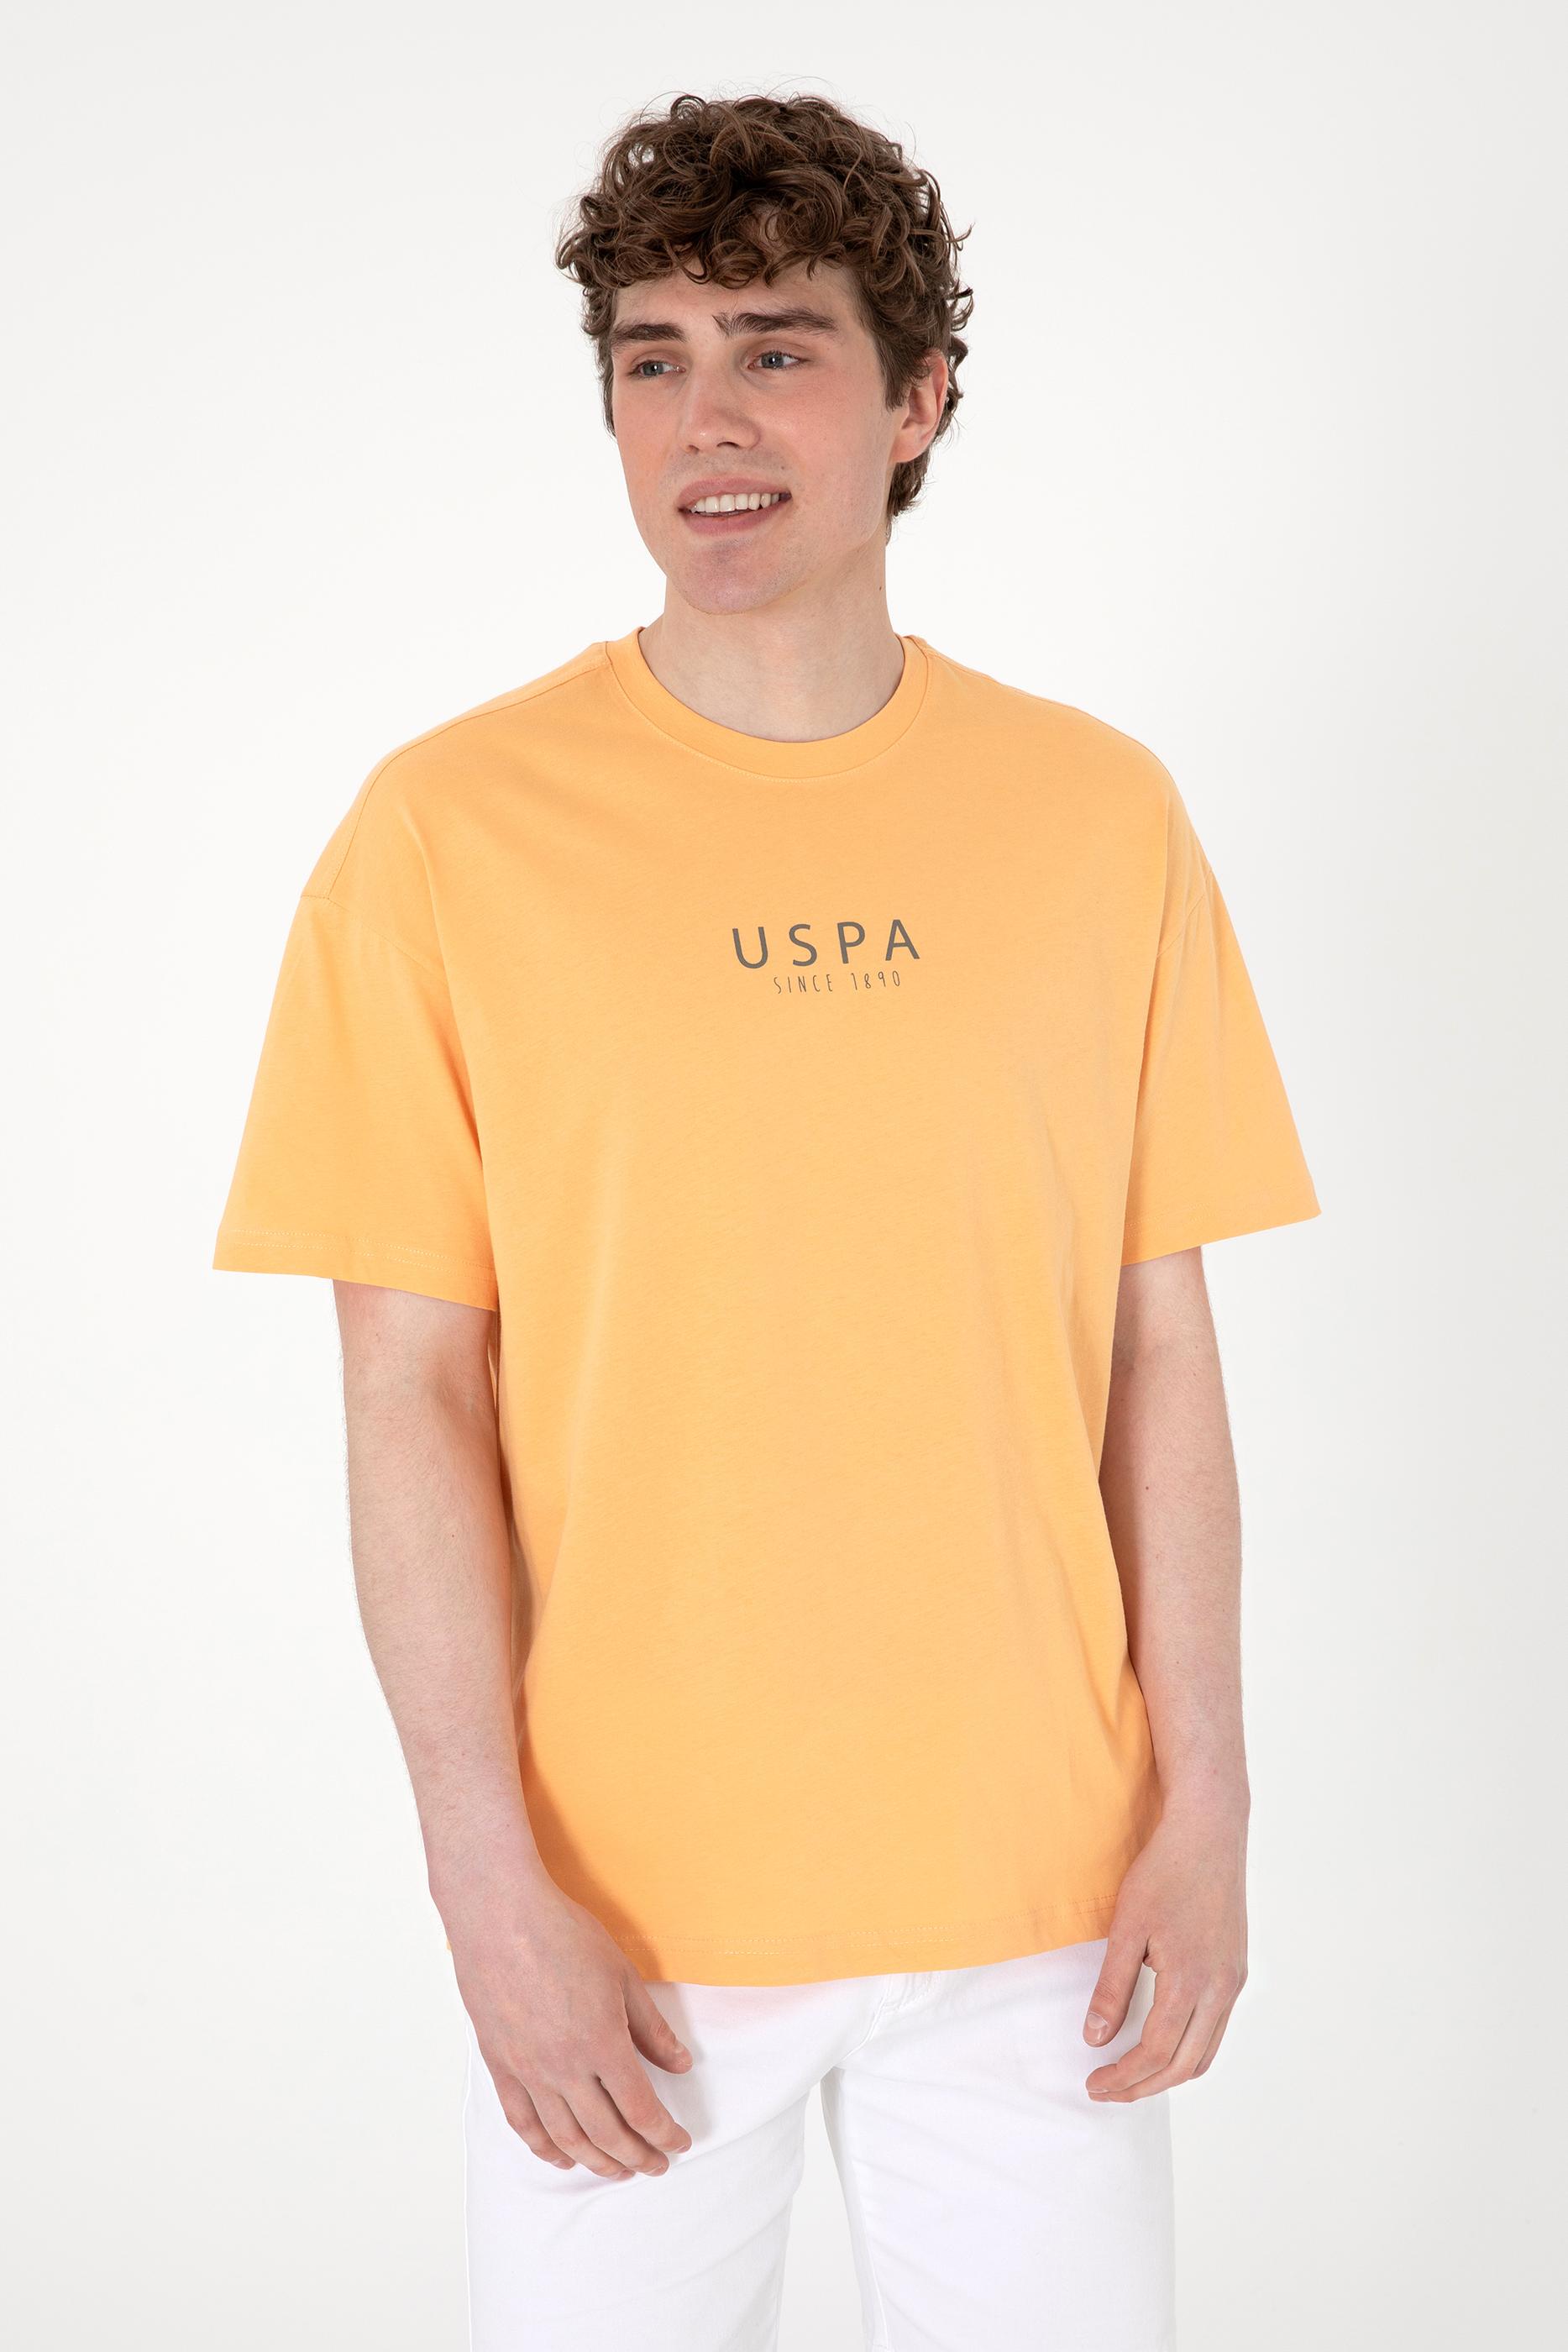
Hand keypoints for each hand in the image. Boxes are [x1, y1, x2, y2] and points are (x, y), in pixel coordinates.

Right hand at [447, 1878, 694, 2177]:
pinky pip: (522, 2122)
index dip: (664, 2134)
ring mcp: (527, 2070)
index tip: (679, 2144)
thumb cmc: (564, 1935)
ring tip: (617, 2169)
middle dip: (636, 2157)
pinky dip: (544, 2147)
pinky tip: (562, 2156)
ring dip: (596, 2161)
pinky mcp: (499, 2065)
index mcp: (602, 2044)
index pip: (640, 2109)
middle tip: (655, 2166)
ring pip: (565, 2137)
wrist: (501, 1915)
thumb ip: (652, 2028)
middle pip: (606, 2133)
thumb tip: (681, 2064)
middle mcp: (564, 2068)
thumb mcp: (622, 1975)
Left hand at [1081, 1801, 1247, 2100]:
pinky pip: (1215, 2030)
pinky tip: (1162, 2044)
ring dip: (1167, 2074)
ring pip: (1205, 2053)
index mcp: (1191, 1981)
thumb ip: (1112, 1986)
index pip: (1154, 2052)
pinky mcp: (1235, 1971)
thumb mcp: (1127, 1926)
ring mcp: (1233, 1982)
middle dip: (1142, 2086)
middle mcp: (1220, 1990)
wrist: (1209, 1832)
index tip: (1092, 2083)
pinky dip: (1188, 2050)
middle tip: (1104, 2091)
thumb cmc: (1164, 1872)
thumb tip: (1095, 2039)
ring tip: (1130, 2077)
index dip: (1122, 2076)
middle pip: (1183, 2065)